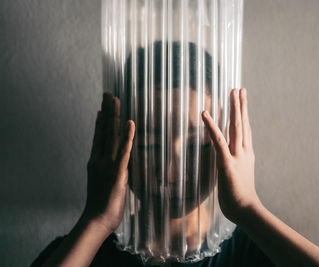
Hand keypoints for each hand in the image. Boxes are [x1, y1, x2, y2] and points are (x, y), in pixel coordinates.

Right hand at [83, 92, 134, 233]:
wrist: (97, 219)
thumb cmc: (101, 204)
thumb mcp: (102, 182)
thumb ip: (107, 169)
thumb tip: (113, 160)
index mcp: (96, 162)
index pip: (99, 136)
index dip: (101, 120)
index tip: (102, 106)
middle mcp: (100, 159)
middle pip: (103, 131)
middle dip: (106, 111)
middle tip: (108, 94)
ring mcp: (108, 164)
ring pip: (111, 135)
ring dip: (114, 116)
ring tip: (115, 100)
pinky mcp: (118, 172)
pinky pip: (124, 150)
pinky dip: (127, 136)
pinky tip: (129, 123)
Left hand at [201, 88, 259, 223]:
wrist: (246, 209)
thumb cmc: (241, 195)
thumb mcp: (241, 174)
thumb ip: (238, 162)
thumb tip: (233, 158)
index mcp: (247, 153)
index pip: (245, 129)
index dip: (244, 114)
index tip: (243, 100)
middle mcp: (244, 151)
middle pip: (243, 123)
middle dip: (241, 105)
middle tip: (239, 89)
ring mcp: (237, 156)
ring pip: (235, 127)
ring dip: (234, 109)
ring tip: (232, 93)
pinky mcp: (227, 163)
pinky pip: (217, 141)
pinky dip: (211, 126)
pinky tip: (205, 114)